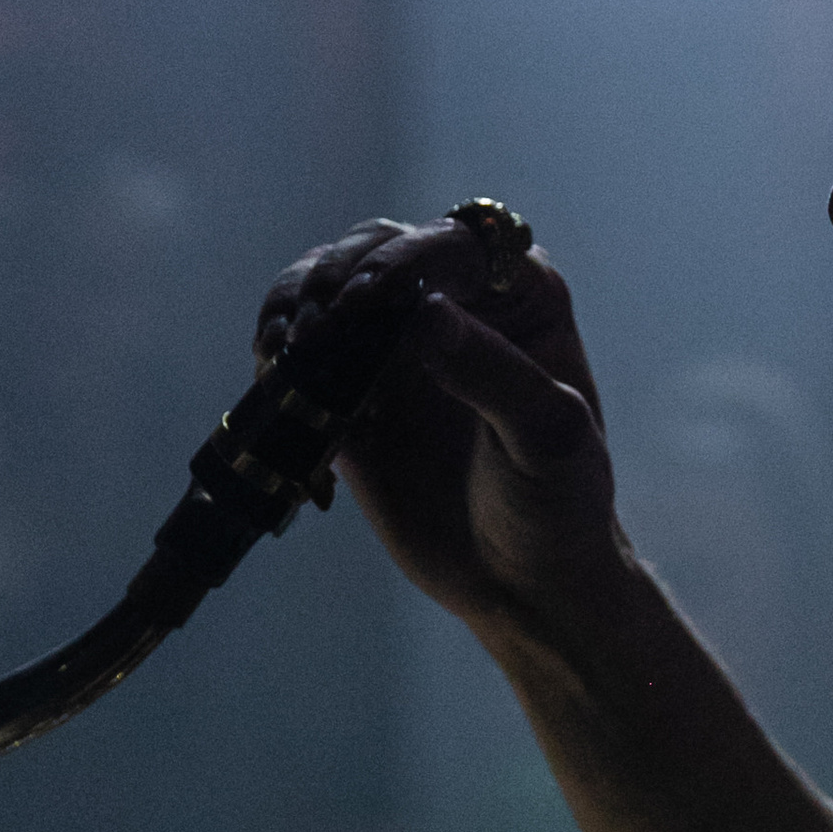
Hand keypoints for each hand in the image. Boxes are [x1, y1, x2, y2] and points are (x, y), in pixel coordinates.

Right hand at [255, 217, 623, 645]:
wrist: (523, 587)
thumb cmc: (558, 506)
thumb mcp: (545, 440)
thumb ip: (493, 374)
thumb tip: (425, 313)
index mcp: (517, 296)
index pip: (453, 245)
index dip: (403, 258)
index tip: (366, 299)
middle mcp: (451, 303)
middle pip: (375, 247)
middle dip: (333, 276)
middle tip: (314, 328)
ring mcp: (395, 346)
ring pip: (325, 288)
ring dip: (291, 307)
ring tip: (283, 352)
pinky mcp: (350, 395)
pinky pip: (301, 355)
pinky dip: (277, 360)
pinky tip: (274, 382)